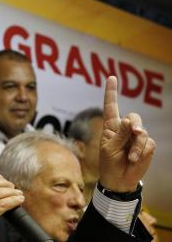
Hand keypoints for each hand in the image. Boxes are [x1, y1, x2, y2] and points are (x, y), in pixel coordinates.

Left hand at [99, 76, 155, 191]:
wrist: (119, 180)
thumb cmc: (109, 163)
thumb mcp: (109, 148)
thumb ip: (119, 134)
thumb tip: (130, 121)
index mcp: (111, 126)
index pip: (111, 106)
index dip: (111, 93)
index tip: (111, 77)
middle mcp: (124, 129)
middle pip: (134, 117)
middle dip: (134, 126)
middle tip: (134, 134)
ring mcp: (137, 137)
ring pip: (142, 132)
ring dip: (136, 145)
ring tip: (130, 157)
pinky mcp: (146, 146)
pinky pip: (148, 143)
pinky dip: (141, 151)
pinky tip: (134, 159)